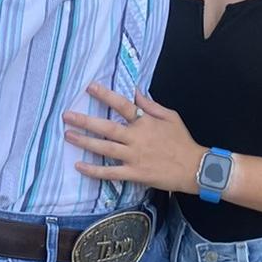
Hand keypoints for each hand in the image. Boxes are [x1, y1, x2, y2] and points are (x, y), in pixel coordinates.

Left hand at [63, 84, 201, 193]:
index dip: (105, 95)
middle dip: (85, 121)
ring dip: (84, 142)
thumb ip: (151, 105)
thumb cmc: (182, 141)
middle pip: (106, 127)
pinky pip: (110, 172)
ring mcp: (133, 157)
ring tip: (68, 135)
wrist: (194, 167)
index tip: (89, 87)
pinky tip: (79, 165)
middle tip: (67, 115)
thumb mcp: (170, 117)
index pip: (122, 105)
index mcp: (145, 122)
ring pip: (104, 148)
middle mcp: (136, 138)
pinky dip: (93, 170)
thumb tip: (135, 91)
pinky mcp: (134, 174)